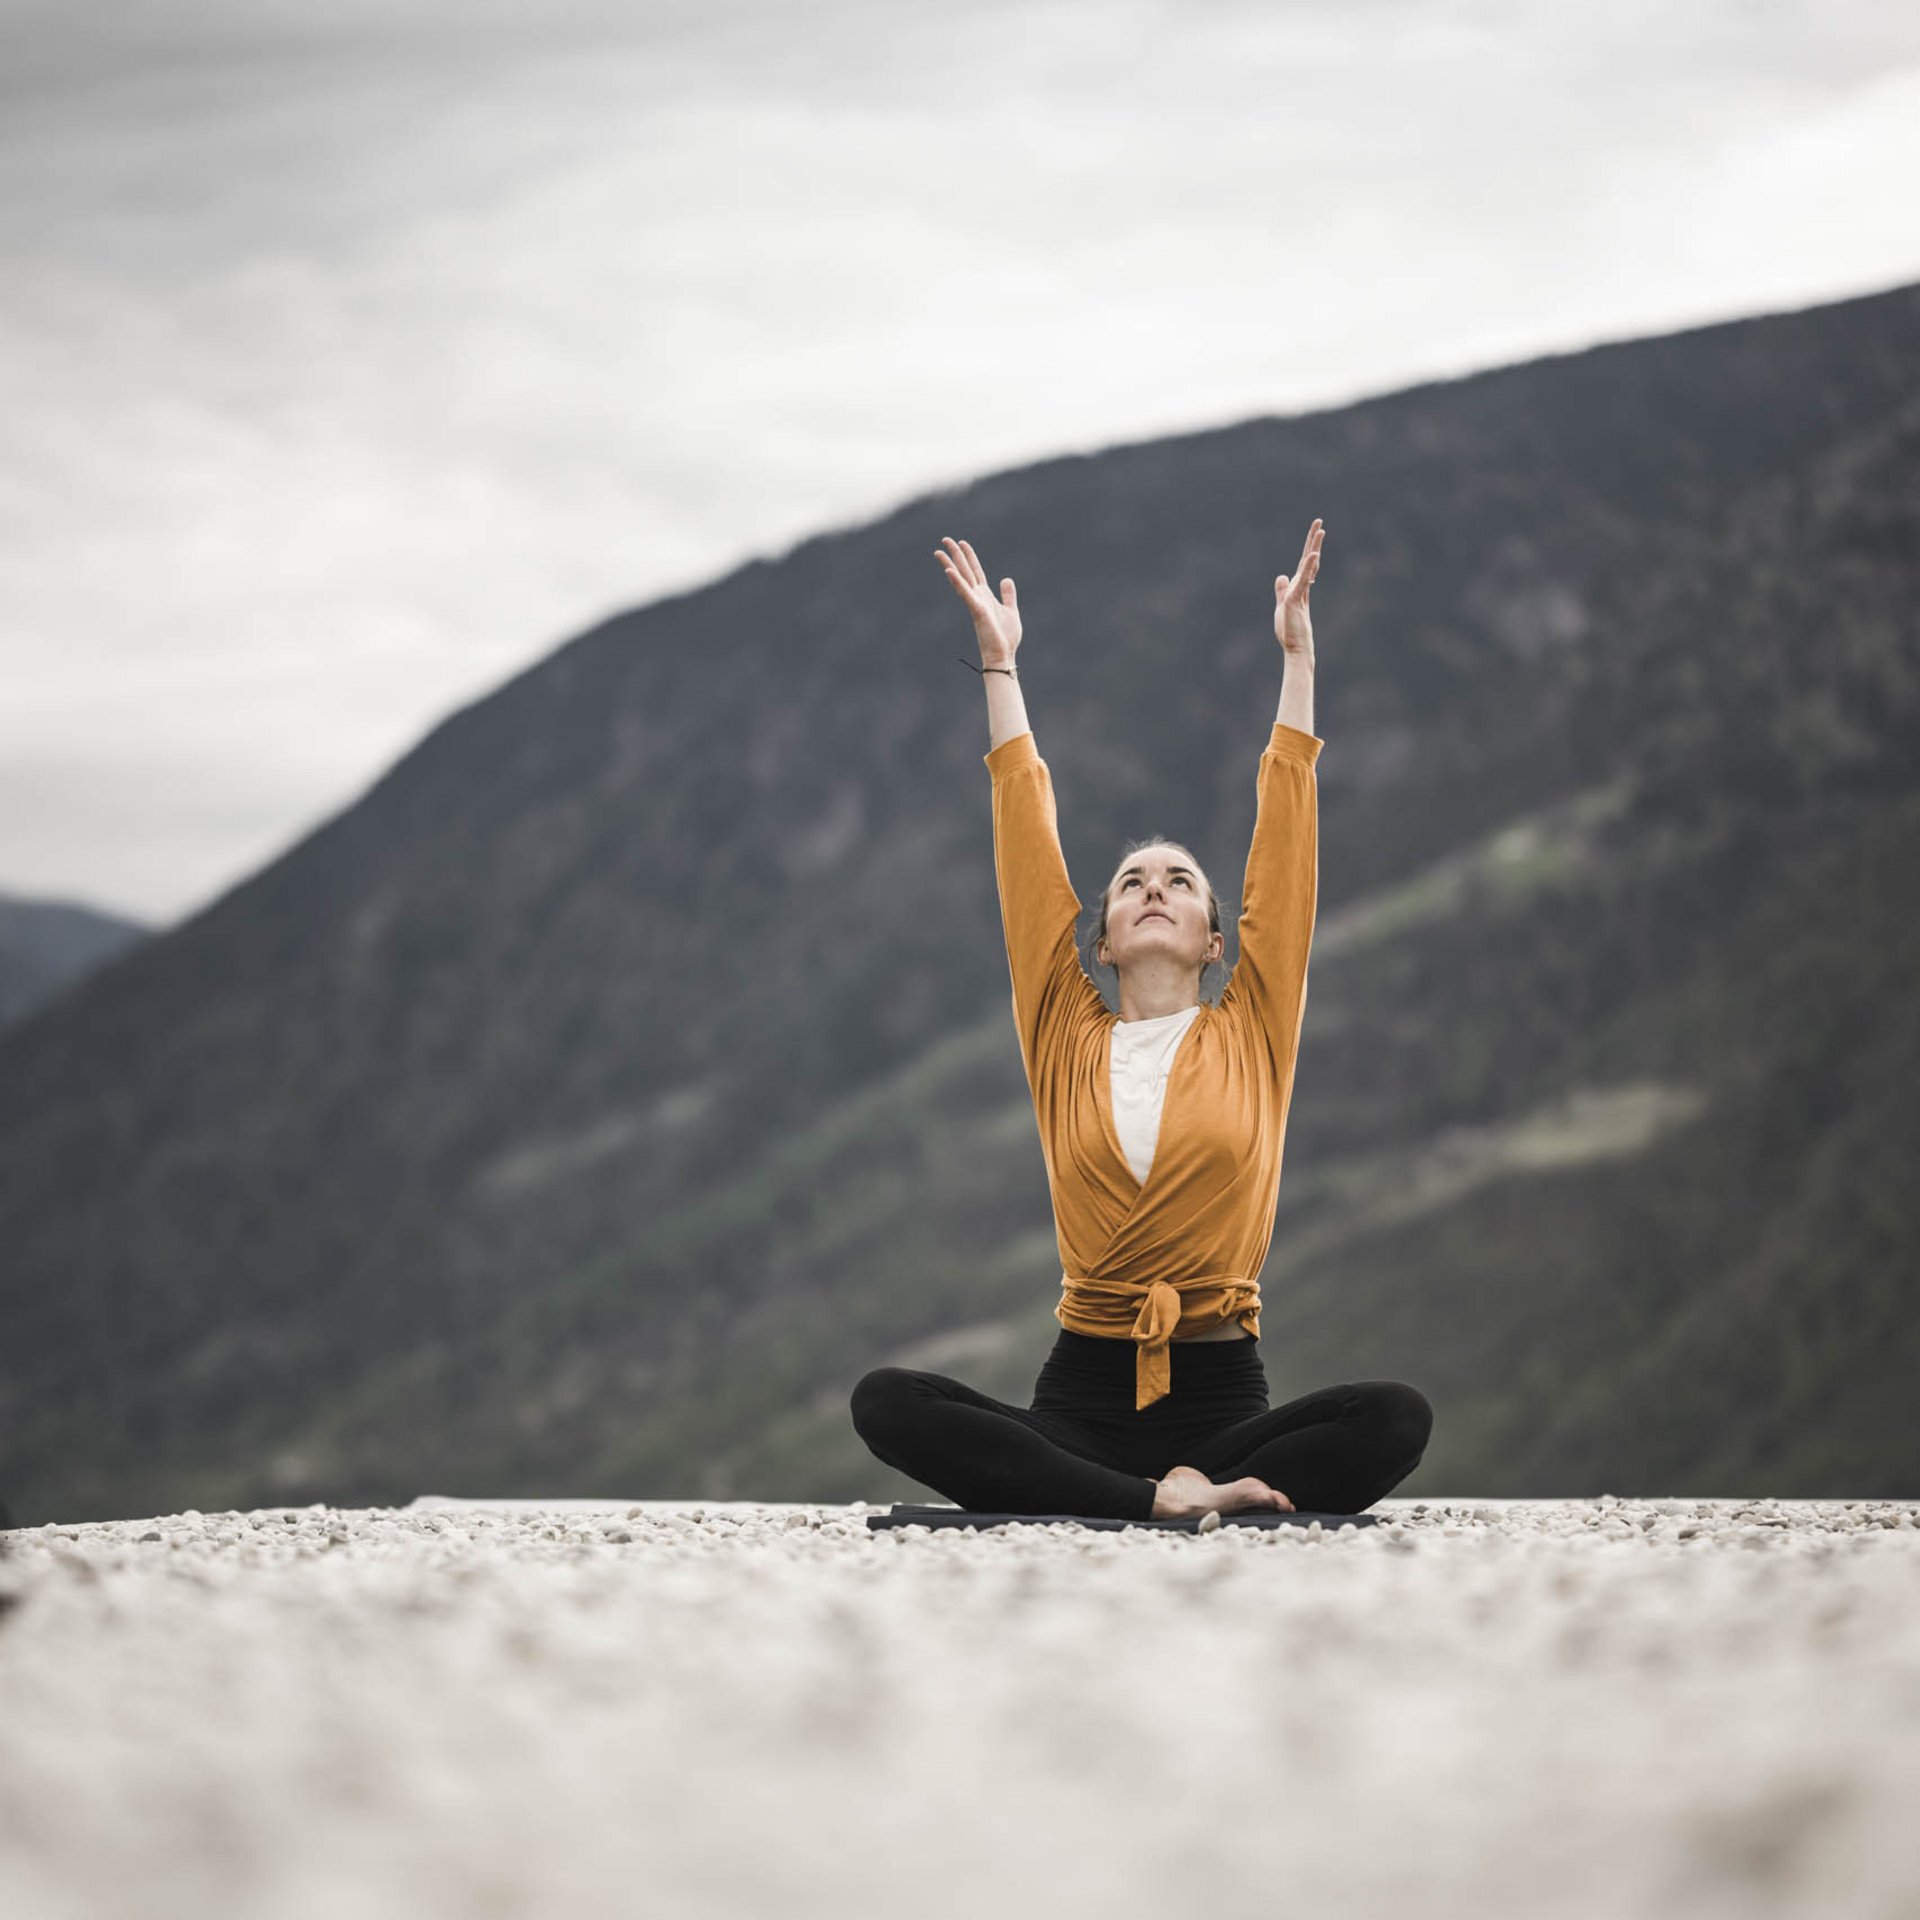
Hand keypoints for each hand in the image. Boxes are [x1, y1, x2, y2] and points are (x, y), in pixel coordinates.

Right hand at [935, 536, 1021, 668]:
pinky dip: (957, 582)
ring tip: (939, 551)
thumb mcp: (1010, 610)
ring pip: (961, 579)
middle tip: (944, 539)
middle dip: (955, 554)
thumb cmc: (1006, 637)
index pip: (975, 572)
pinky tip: (949, 571)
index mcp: (985, 596)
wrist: (1003, 655)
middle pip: (965, 571)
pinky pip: (965, 594)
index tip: (962, 543)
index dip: (969, 557)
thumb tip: (1005, 579)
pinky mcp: (976, 610)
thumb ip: (1007, 595)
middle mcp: (977, 597)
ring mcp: (975, 603)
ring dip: (950, 564)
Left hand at [1274, 518, 1323, 660]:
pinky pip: (1303, 580)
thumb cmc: (1290, 630)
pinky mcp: (1296, 599)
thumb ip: (1282, 590)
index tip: (1316, 531)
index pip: (1304, 562)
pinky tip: (1313, 555)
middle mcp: (1302, 586)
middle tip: (1320, 521)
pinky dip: (1308, 567)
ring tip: (1321, 531)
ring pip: (1308, 566)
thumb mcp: (1282, 605)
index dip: (1309, 547)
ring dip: (1314, 547)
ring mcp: (1300, 592)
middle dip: (1313, 540)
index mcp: (1298, 586)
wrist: (1296, 647)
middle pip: (1308, 559)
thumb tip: (1282, 575)